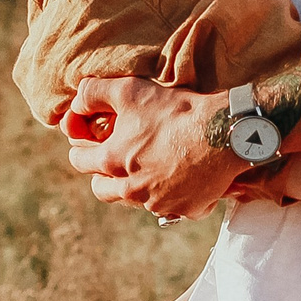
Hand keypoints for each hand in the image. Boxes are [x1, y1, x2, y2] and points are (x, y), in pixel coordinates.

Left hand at [64, 76, 247, 219]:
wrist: (224, 132)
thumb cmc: (176, 110)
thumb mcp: (129, 90)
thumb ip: (94, 93)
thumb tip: (76, 103)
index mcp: (112, 162)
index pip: (80, 161)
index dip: (83, 148)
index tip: (93, 141)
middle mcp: (131, 190)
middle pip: (103, 191)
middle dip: (105, 176)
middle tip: (120, 159)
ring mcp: (158, 204)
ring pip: (138, 200)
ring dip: (140, 186)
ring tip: (156, 164)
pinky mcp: (186, 210)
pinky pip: (174, 206)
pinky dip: (176, 194)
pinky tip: (186, 175)